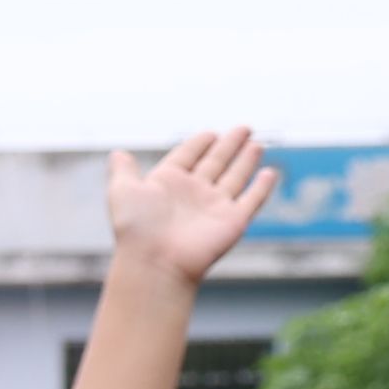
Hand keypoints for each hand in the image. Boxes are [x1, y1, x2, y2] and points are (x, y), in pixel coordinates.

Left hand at [107, 124, 269, 284]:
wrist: (155, 261)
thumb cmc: (136, 227)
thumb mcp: (122, 190)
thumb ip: (123, 170)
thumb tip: (117, 153)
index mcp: (168, 182)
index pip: (187, 156)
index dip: (199, 144)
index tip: (210, 133)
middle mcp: (193, 193)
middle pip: (215, 162)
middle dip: (230, 145)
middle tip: (244, 128)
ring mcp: (214, 206)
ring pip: (235, 177)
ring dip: (246, 161)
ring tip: (256, 143)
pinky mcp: (234, 220)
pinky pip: (252, 200)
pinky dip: (262, 187)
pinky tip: (270, 173)